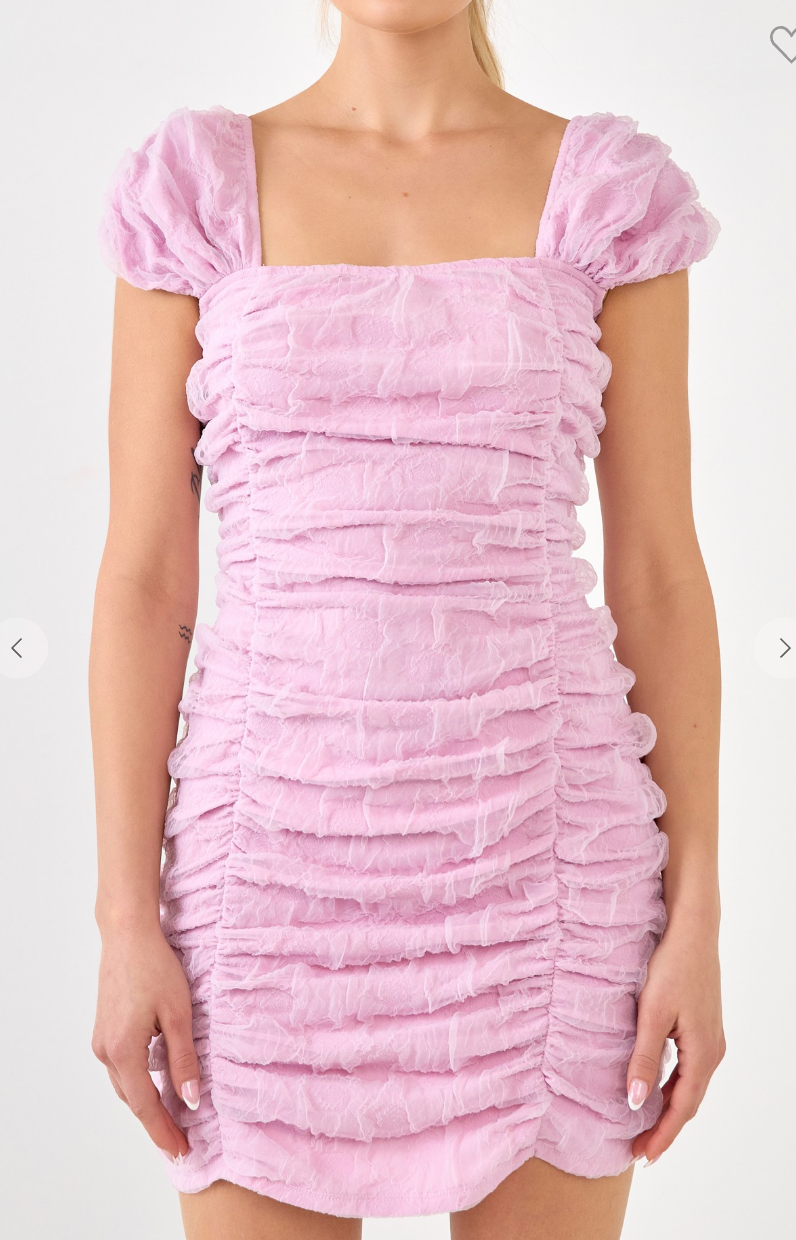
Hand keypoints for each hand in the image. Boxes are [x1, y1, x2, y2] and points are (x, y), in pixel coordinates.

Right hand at [92, 921, 199, 1160]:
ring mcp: (101, 1041)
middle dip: (157, 1122)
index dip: (164, 1131)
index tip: (181, 1151)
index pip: (146, 1105)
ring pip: (126, 1085)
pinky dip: (139, 1082)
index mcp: (124, 1051)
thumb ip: (184, 1060)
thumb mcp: (179, 1014)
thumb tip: (191, 1100)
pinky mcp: (104, 1031)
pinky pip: (123, 1068)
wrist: (127, 935)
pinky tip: (156, 1085)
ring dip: (147, 1104)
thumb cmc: (156, 968)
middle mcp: (105, 1051)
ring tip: (172, 1120)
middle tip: (181, 1142)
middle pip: (133, 1100)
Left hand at [627, 911, 725, 1164]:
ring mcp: (711, 1040)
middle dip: (664, 1128)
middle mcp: (712, 1052)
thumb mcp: (652, 1014)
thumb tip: (636, 1102)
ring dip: (668, 1108)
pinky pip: (689, 1069)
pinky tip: (656, 1087)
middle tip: (638, 1149)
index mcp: (703, 1054)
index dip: (662, 1136)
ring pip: (689, 1086)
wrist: (693, 932)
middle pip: (688, 1102)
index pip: (681, 1109)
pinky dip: (673, 1086)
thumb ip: (644, 1059)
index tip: (643, 1157)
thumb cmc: (671, 967)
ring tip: (643, 1126)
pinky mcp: (703, 1028)